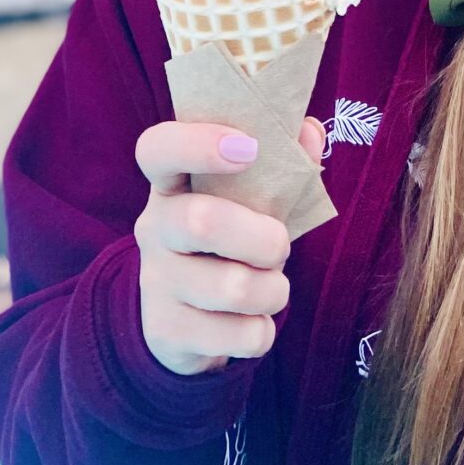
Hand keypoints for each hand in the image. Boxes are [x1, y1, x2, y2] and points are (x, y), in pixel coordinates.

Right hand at [133, 115, 325, 376]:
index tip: (247, 148)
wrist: (182, 323)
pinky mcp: (167, 332)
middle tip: (280, 246)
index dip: (197, 144)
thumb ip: (279, 162)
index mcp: (169, 185)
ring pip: (233, 287)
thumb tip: (311, 130)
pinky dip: (263, 331)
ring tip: (270, 286)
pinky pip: (241, 335)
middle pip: (202, 221)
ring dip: (273, 289)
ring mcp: (155, 282)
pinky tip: (250, 322)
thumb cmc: (227, 244)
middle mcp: (153, 228)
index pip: (158, 150)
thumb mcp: (244, 202)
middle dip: (264, 238)